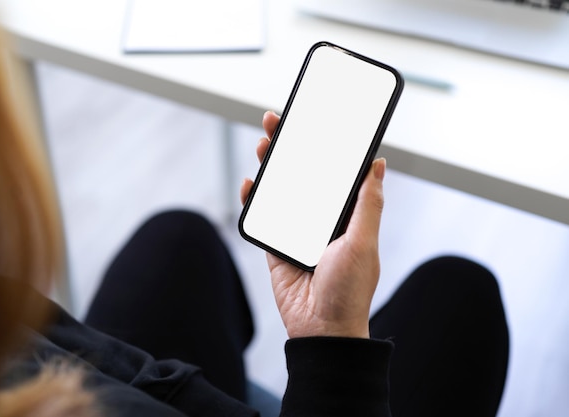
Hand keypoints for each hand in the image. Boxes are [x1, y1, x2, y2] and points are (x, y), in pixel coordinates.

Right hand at [240, 111, 385, 338]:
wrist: (321, 329)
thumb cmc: (349, 290)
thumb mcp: (363, 242)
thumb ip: (368, 203)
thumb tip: (377, 164)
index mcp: (346, 215)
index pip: (333, 172)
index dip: (323, 146)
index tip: (313, 121)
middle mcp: (321, 219)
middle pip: (303, 174)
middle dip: (290, 147)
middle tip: (278, 122)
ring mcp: (296, 230)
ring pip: (281, 190)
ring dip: (272, 165)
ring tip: (265, 143)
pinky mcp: (276, 245)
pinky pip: (262, 216)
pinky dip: (254, 198)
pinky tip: (250, 183)